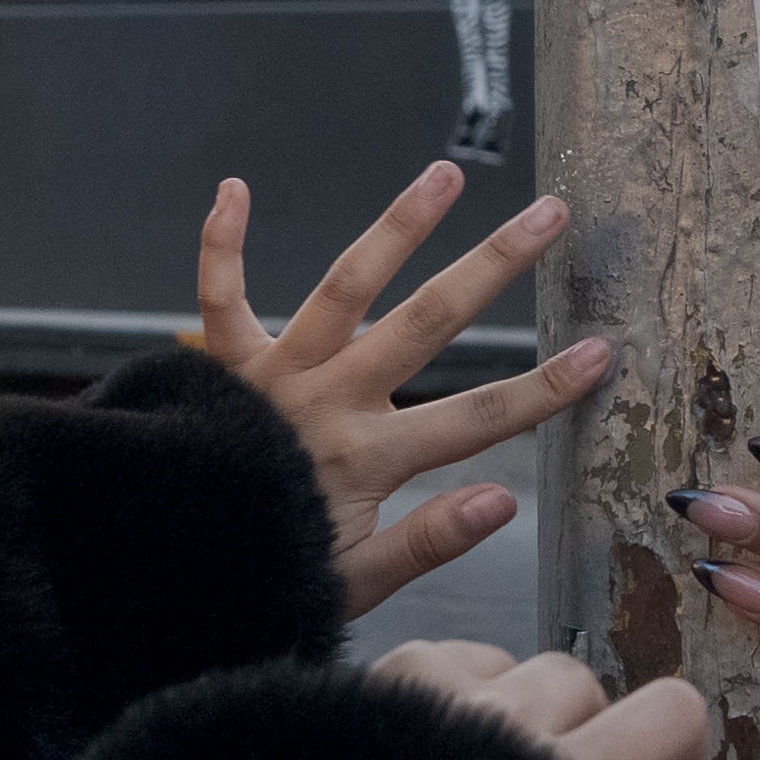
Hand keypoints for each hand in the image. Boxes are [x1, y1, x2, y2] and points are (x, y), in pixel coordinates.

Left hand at [196, 164, 617, 618]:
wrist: (158, 573)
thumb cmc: (264, 578)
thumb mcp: (354, 585)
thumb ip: (427, 542)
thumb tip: (506, 498)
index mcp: (368, 460)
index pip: (477, 418)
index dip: (545, 389)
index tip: (602, 351)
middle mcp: (329, 402)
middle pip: (426, 322)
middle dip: (494, 265)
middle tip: (549, 214)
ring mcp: (275, 375)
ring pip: (343, 287)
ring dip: (397, 226)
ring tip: (445, 174)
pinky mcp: (221, 365)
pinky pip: (219, 298)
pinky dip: (220, 244)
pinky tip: (233, 188)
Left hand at [372, 638, 711, 759]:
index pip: (670, 714)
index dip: (672, 751)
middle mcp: (506, 729)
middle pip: (587, 688)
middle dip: (579, 734)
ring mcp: (443, 692)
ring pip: (524, 670)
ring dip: (515, 713)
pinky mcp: (395, 671)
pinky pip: (464, 660)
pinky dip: (457, 697)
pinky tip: (425, 752)